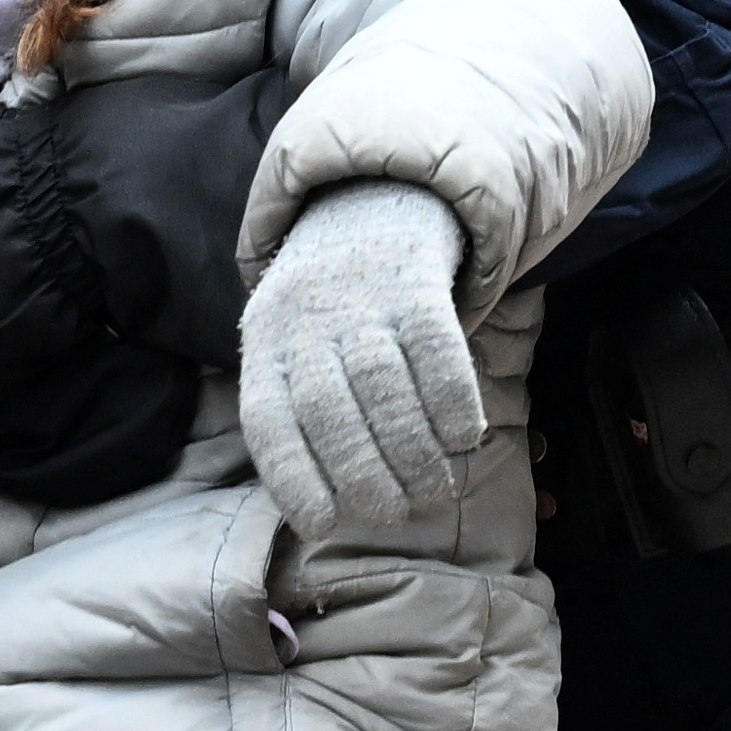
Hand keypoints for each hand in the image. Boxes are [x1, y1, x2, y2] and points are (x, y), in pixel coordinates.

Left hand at [237, 179, 488, 543]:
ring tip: (431, 490)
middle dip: (364, 476)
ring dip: (413, 452)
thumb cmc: (328, 315)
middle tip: (393, 514)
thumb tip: (323, 515)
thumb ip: (300, 418)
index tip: (323, 524)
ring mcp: (361, 299)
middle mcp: (305, 321)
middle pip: (330, 411)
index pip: (269, 421)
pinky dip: (453, 404)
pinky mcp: (416, 283)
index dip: (295, 479)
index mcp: (265, 345)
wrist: (367, 206)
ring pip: (383, 388)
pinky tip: (465, 439)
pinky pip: (437, 352)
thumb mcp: (291, 350)